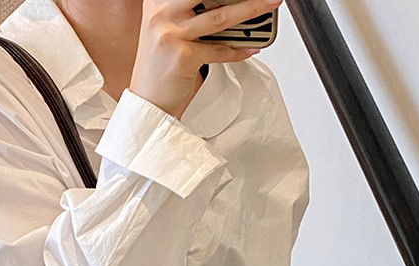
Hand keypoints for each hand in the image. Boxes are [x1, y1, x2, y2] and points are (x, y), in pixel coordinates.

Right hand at [131, 0, 283, 117]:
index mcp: (156, 1)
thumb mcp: (169, 30)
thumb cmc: (161, 67)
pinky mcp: (181, 57)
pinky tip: (250, 48)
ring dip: (252, 9)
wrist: (148, 102)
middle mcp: (160, 13)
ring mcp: (169, 34)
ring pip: (221, 17)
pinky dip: (238, 50)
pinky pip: (219, 50)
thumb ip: (189, 12)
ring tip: (270, 5)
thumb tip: (230, 2)